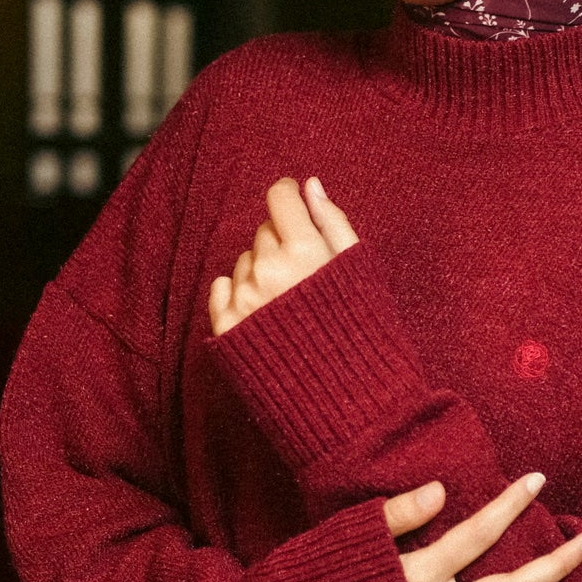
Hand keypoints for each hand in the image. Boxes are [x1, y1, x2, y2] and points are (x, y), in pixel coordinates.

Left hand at [209, 176, 358, 336]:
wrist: (345, 395)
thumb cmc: (361, 329)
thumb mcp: (358, 269)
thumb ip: (333, 221)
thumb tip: (311, 185)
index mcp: (304, 251)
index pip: (280, 198)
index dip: (289, 197)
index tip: (293, 204)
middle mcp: (268, 271)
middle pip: (264, 232)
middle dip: (282, 244)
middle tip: (305, 276)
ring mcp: (245, 299)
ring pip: (245, 261)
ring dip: (262, 272)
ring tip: (290, 304)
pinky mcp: (227, 327)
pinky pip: (221, 288)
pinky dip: (237, 294)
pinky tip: (264, 313)